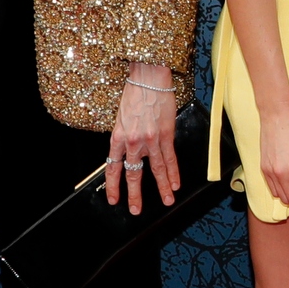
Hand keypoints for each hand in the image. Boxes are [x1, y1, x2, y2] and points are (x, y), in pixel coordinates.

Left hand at [105, 63, 180, 214]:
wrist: (149, 77)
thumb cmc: (135, 92)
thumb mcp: (121, 116)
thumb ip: (124, 136)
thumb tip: (128, 151)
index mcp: (118, 137)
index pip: (113, 167)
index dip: (113, 186)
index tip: (114, 199)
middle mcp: (132, 141)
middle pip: (133, 174)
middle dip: (135, 194)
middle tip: (136, 209)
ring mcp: (150, 140)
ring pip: (155, 170)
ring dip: (161, 187)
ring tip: (165, 201)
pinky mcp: (165, 135)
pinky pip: (170, 158)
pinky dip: (173, 173)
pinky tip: (176, 183)